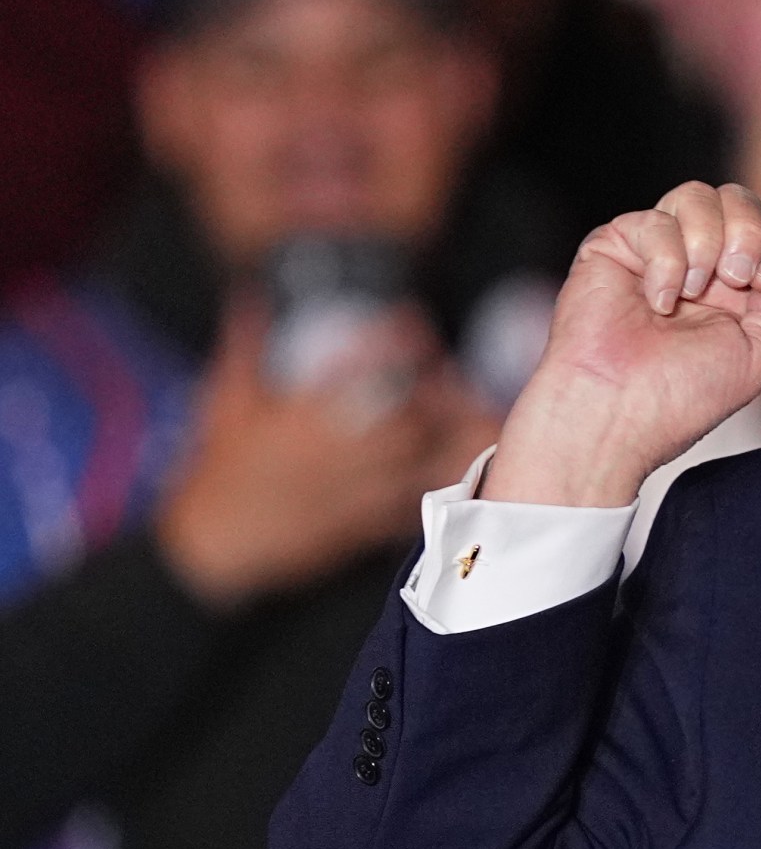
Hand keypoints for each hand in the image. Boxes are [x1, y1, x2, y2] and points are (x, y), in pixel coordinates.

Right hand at [155, 305, 493, 609]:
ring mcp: (358, 492)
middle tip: (441, 372)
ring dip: (444, 432)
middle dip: (434, 389)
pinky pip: (418, 501)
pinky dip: (437, 480)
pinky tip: (443, 462)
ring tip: (454, 413)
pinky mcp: (366, 525)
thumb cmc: (217, 473)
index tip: (412, 322)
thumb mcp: (224, 404)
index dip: (395, 340)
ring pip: (422, 459)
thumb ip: (244, 350)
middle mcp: (341, 453)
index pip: (363, 367)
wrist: (217, 547)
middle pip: (411, 417)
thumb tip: (252, 301)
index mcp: (305, 419)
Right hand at [485, 181, 760, 506]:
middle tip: (736, 277)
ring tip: (694, 290)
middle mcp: (697, 264)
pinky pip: (654, 220)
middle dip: (748, 229)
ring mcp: (656, 251)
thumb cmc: (682, 395)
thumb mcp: (759, 354)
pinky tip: (656, 302)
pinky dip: (665, 261)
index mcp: (733, 290)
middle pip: (737, 198)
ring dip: (708, 239)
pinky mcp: (615, 245)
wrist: (619, 412)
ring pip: (696, 194)